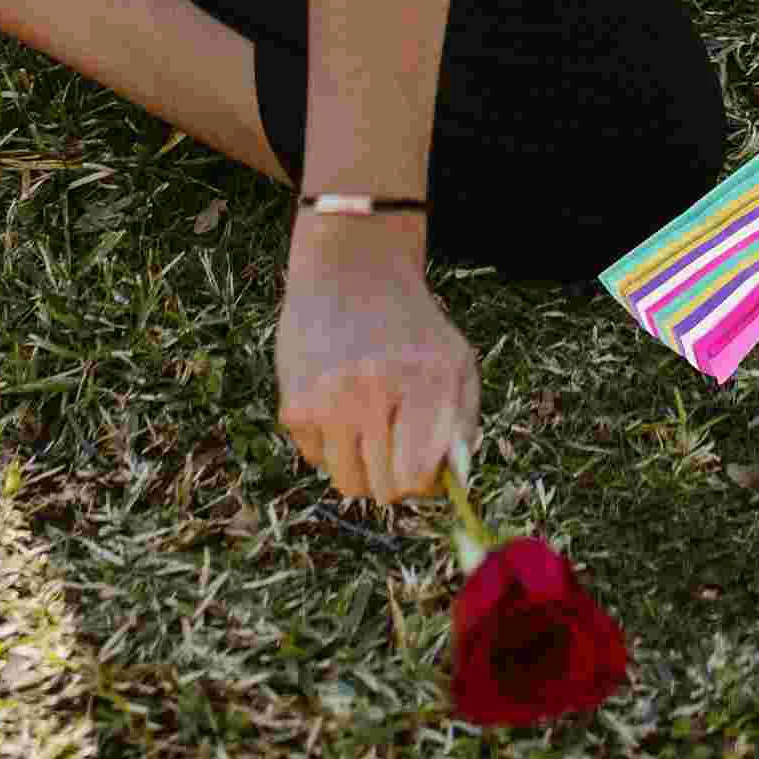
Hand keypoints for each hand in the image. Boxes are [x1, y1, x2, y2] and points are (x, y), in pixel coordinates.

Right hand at [276, 212, 479, 504]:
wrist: (351, 269)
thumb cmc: (411, 324)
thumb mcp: (456, 362)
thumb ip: (464, 425)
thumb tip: (454, 485)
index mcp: (426, 382)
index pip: (417, 476)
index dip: (422, 482)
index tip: (422, 467)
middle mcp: (375, 392)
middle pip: (383, 488)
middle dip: (393, 476)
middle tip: (394, 442)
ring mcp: (330, 399)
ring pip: (347, 482)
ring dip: (360, 464)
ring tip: (366, 420)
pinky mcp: (294, 403)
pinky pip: (315, 459)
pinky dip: (329, 443)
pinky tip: (338, 402)